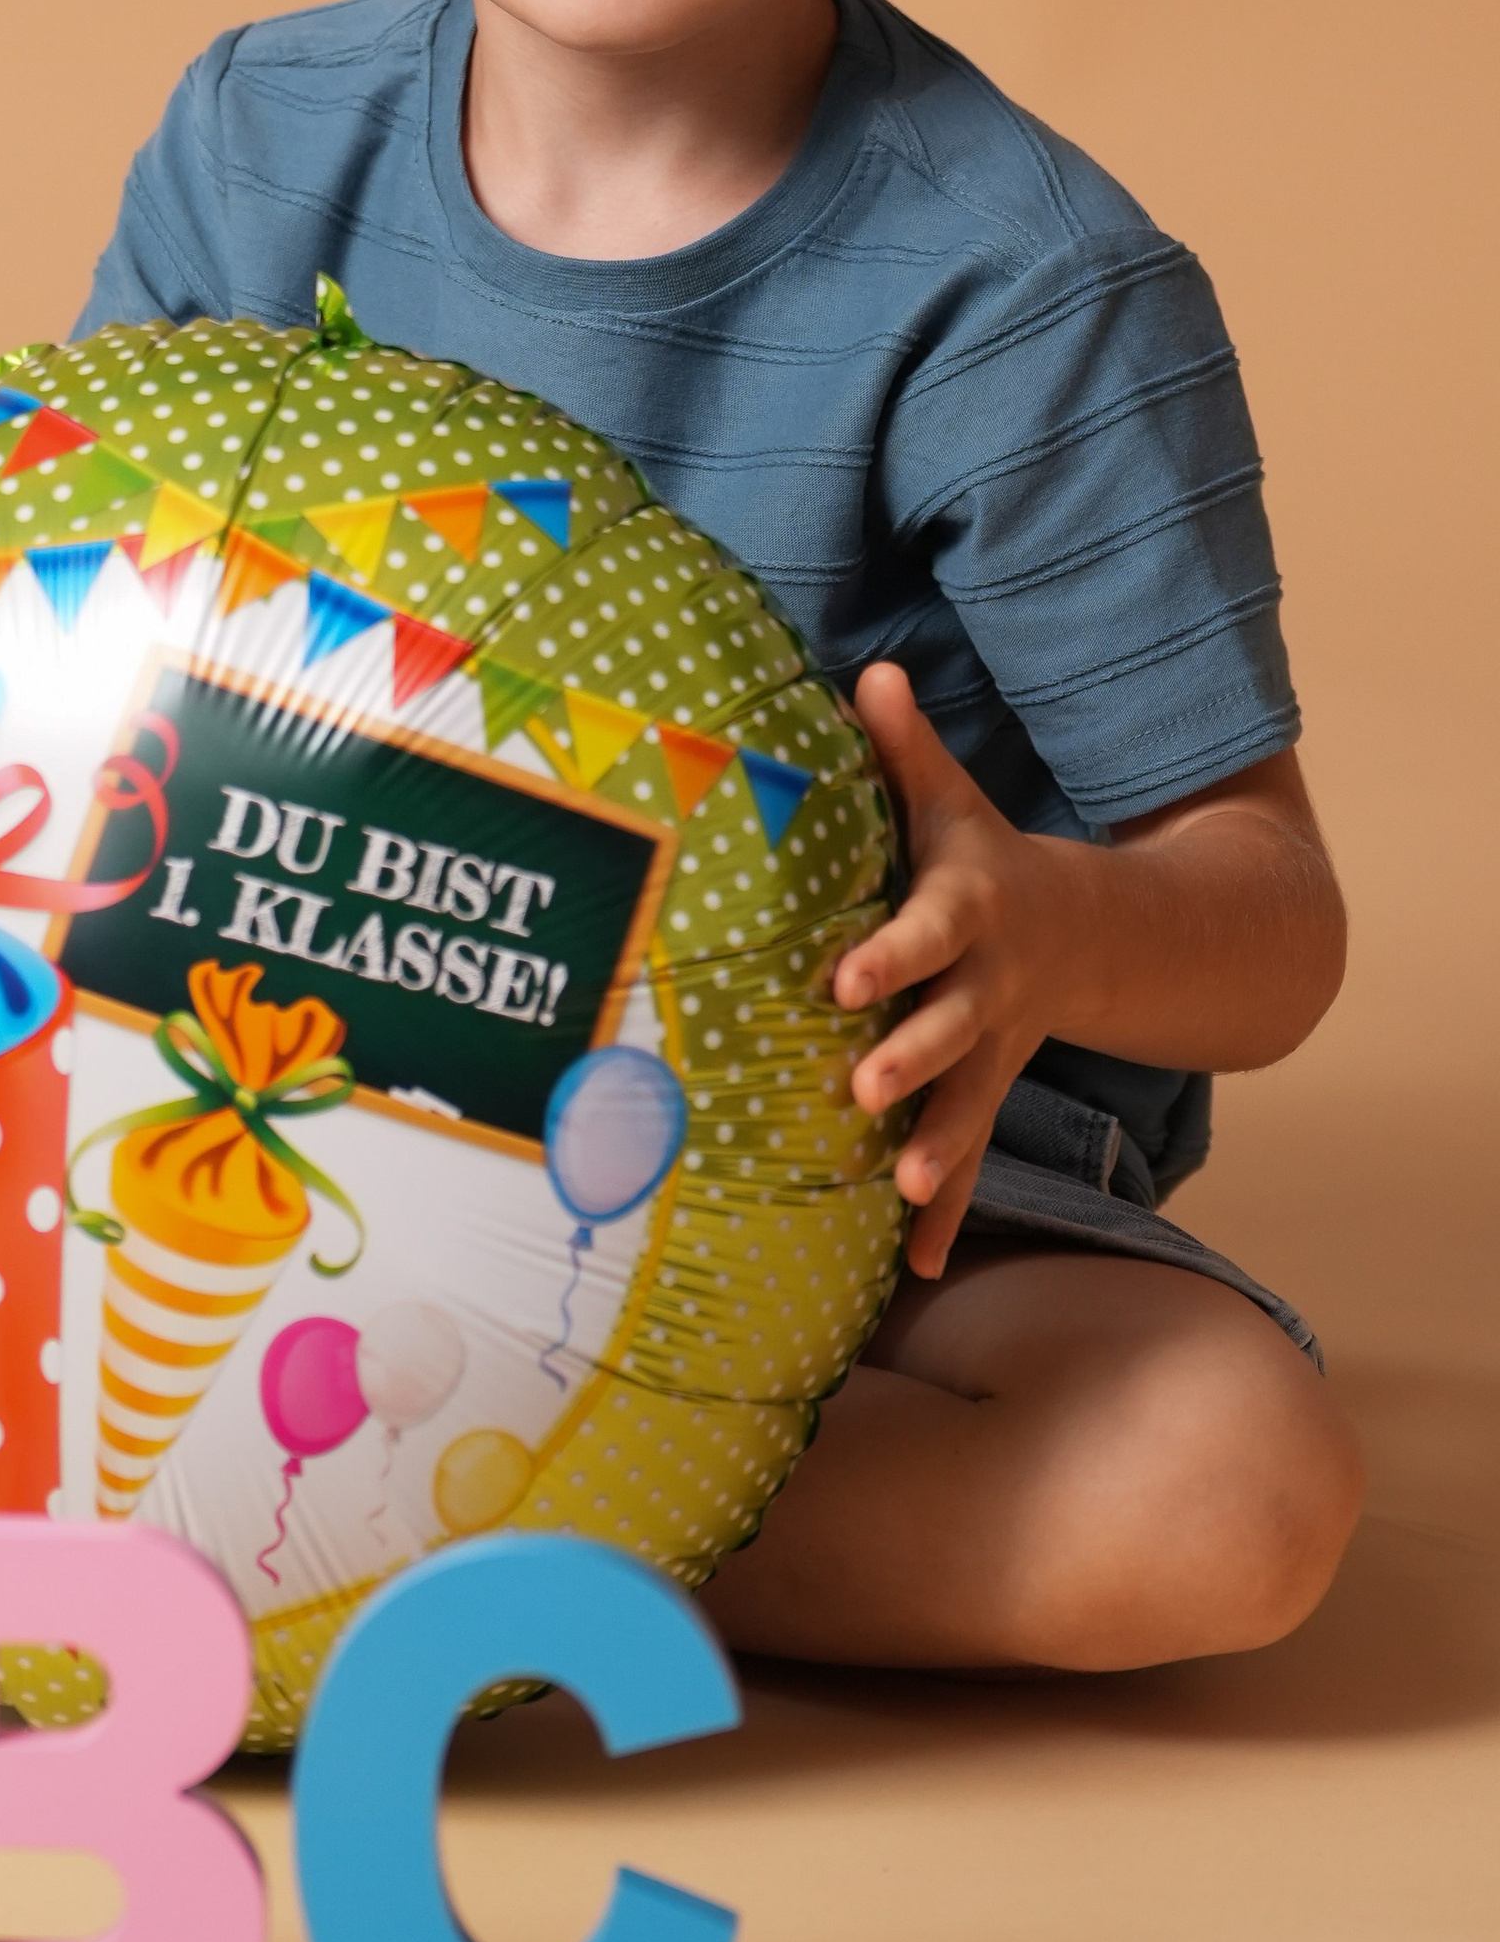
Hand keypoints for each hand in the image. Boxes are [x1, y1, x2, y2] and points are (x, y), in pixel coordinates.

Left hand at [832, 662, 1085, 1279]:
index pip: (925, 930)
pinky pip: (971, 1157)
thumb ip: (904, 747)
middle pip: (952, 1028)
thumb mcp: (954, 802)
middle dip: (912, 1062)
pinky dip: (946, 1213)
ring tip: (906, 1191)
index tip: (843, 979)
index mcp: (967, 912)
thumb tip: (866, 672)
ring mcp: (995, 1049)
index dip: (888, 954)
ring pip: (969, 1104)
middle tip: (865, 1092)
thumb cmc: (988, 860)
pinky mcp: (990, 1091)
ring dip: (941, 1151)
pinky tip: (914, 1269)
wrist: (1098, 933)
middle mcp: (987, 989)